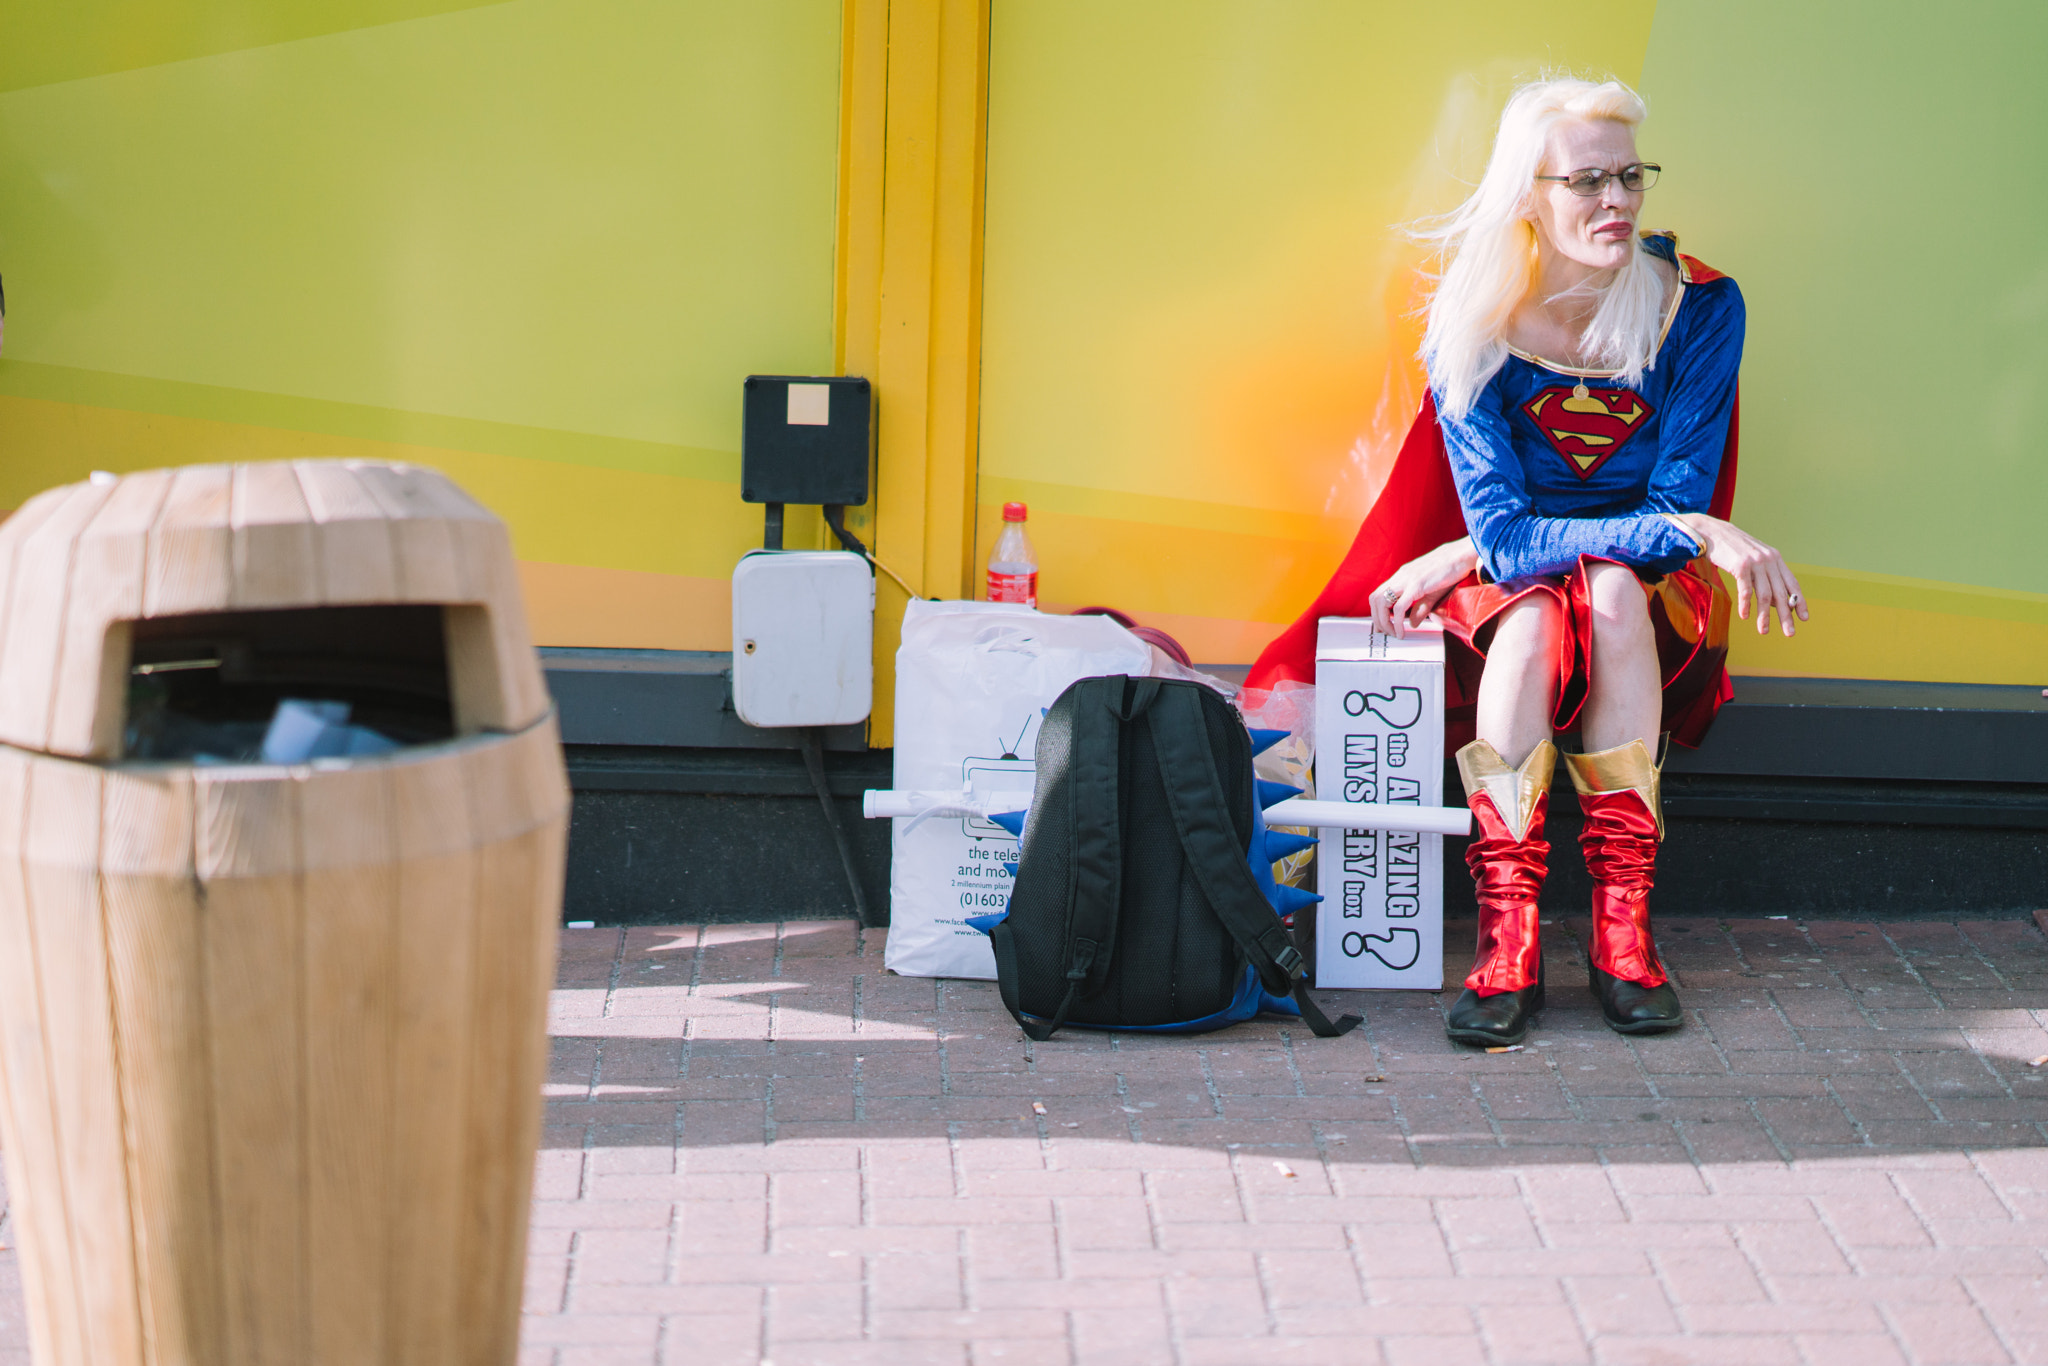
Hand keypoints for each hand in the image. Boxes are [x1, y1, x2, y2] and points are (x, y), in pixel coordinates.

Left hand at [1369, 537, 1478, 637]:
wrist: (1461, 555)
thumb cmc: (1450, 569)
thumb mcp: (1432, 593)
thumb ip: (1420, 608)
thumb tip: (1411, 623)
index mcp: (1403, 575)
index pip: (1379, 594)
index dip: (1377, 611)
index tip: (1381, 625)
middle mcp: (1401, 576)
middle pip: (1375, 599)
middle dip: (1377, 619)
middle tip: (1385, 632)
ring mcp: (1406, 579)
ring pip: (1382, 602)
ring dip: (1384, 622)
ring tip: (1393, 633)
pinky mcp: (1416, 585)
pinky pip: (1399, 607)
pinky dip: (1396, 622)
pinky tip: (1402, 631)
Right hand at [1671, 512, 1808, 636]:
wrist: (1711, 532)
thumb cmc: (1731, 549)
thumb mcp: (1753, 561)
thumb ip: (1765, 578)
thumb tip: (1775, 604)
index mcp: (1775, 558)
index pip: (1792, 583)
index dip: (1799, 602)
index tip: (1804, 618)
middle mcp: (1769, 560)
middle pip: (1781, 593)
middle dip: (1786, 615)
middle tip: (1789, 632)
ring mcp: (1755, 562)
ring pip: (1765, 595)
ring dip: (1765, 616)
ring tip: (1764, 631)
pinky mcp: (1740, 565)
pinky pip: (1746, 590)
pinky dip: (1746, 605)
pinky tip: (1745, 616)